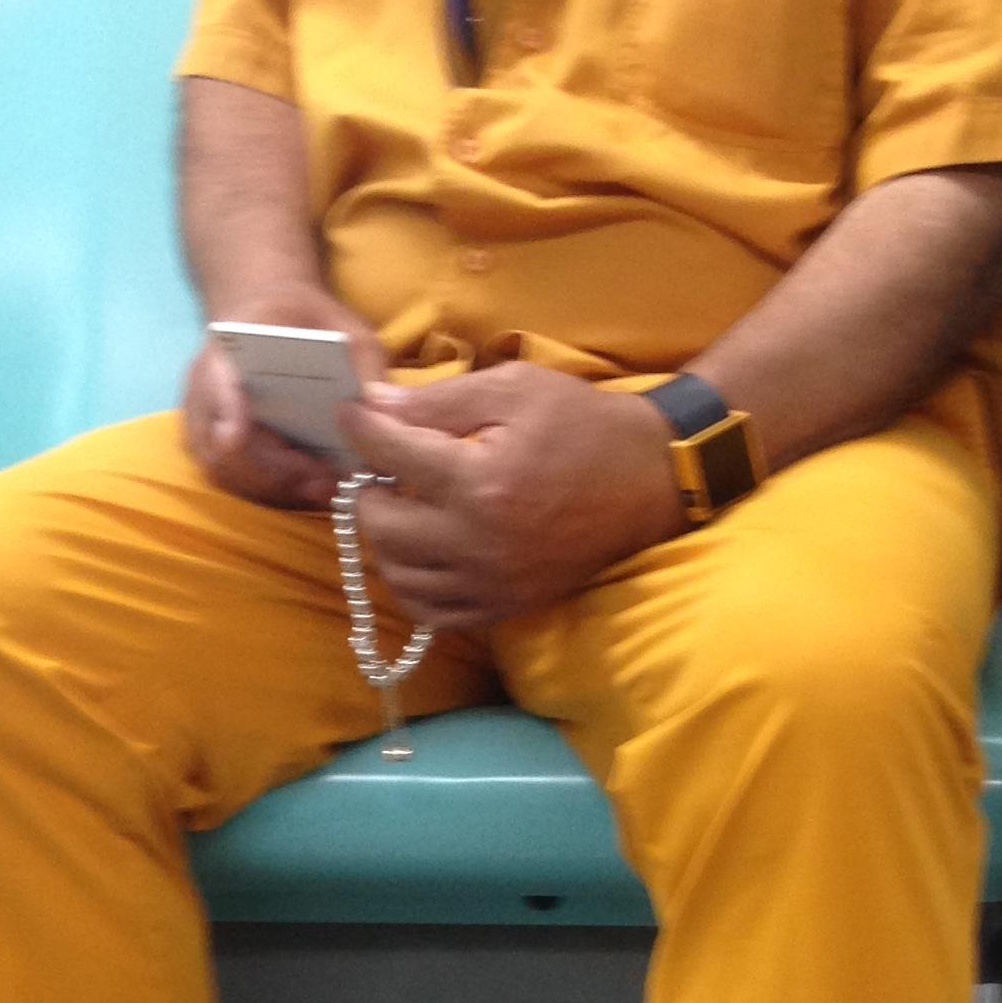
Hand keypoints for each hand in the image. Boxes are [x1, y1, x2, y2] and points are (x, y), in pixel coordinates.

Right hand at [182, 288, 387, 511]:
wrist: (272, 318)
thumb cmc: (307, 320)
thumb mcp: (344, 327)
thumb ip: (362, 361)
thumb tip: (378, 409)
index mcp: (229, 346)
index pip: (214, 380)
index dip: (223, 409)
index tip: (235, 437)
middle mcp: (207, 390)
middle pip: (221, 445)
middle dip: (272, 471)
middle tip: (324, 483)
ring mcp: (209, 426)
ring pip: (228, 473)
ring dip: (278, 489)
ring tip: (328, 490)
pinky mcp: (222, 454)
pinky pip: (240, 484)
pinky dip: (278, 493)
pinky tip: (317, 490)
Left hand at [336, 364, 684, 631]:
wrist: (648, 482)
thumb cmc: (584, 425)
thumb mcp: (515, 389)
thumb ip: (440, 400)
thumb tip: (375, 405)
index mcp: (479, 482)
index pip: (389, 455)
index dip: (361, 427)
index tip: (352, 413)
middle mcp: (478, 542)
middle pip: (381, 526)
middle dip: (368, 491)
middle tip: (380, 469)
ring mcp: (491, 581)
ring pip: (399, 576)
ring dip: (384, 542)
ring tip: (399, 510)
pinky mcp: (505, 604)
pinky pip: (434, 613)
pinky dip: (413, 586)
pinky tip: (420, 554)